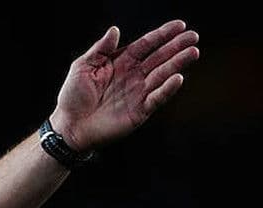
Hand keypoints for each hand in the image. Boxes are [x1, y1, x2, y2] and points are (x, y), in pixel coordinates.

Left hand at [50, 19, 199, 151]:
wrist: (69, 126)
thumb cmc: (73, 97)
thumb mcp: (82, 67)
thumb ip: (100, 49)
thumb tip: (115, 30)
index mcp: (121, 63)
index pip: (145, 45)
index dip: (162, 35)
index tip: (179, 25)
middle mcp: (133, 76)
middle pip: (159, 58)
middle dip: (176, 47)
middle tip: (193, 36)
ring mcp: (138, 93)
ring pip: (162, 75)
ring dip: (178, 64)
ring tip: (193, 52)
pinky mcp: (139, 111)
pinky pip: (157, 98)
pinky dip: (168, 89)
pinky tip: (178, 78)